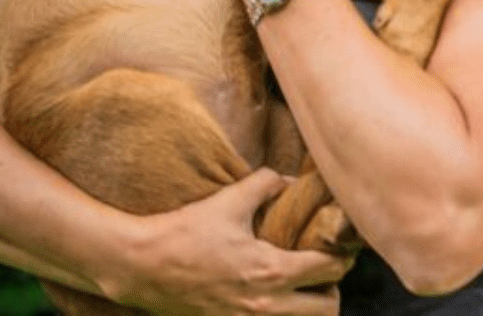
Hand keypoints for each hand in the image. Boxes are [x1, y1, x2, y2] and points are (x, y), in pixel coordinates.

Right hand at [109, 168, 351, 315]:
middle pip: (328, 309)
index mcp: (270, 271)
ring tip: (300, 286)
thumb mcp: (228, 200)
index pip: (328, 269)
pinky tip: (272, 296)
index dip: (340, 255)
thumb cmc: (185, 232)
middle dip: (331, 288)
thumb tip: (289, 181)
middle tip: (322, 269)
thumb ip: (265, 184)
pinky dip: (282, 314)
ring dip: (309, 306)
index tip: (337, 243)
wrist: (142, 266)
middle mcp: (265, 306)